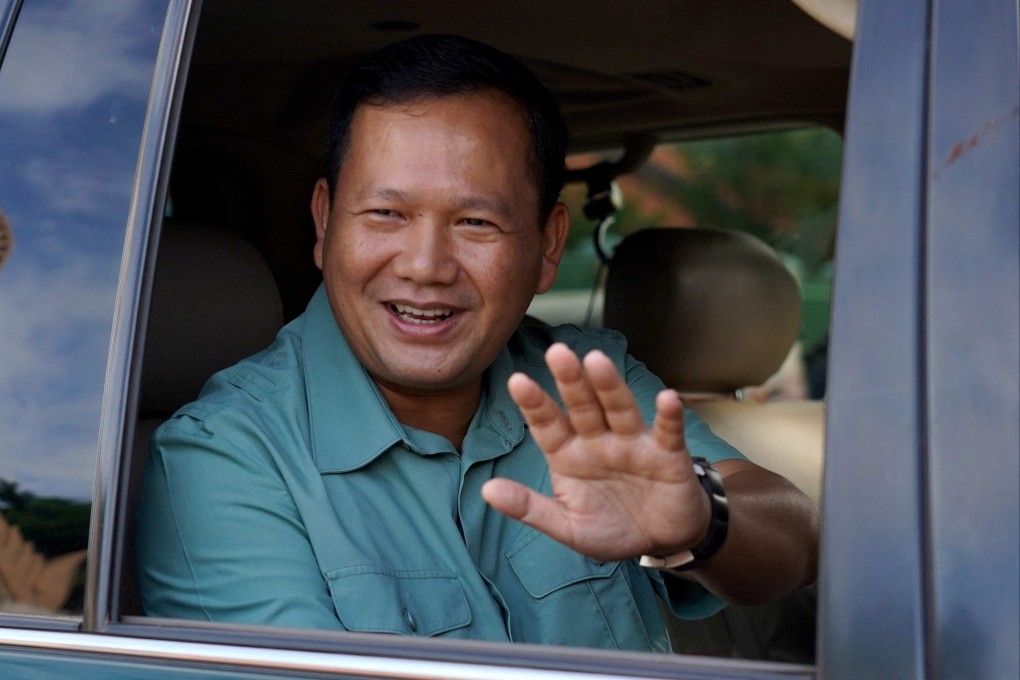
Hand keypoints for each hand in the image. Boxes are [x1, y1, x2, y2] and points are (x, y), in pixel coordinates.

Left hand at [481, 342, 711, 562]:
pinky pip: (666, 432)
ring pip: (619, 409)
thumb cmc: (611, 527)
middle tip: (556, 352)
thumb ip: (529, 508)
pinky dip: (668, 416)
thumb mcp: (567, 526)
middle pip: (582, 406)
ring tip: (597, 361)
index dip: (534, 404)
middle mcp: (599, 440)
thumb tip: (487, 491)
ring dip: (609, 385)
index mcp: (569, 454)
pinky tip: (667, 398)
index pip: (547, 424)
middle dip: (570, 381)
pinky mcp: (667, 454)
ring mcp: (633, 443)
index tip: (517, 381)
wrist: (662, 540)